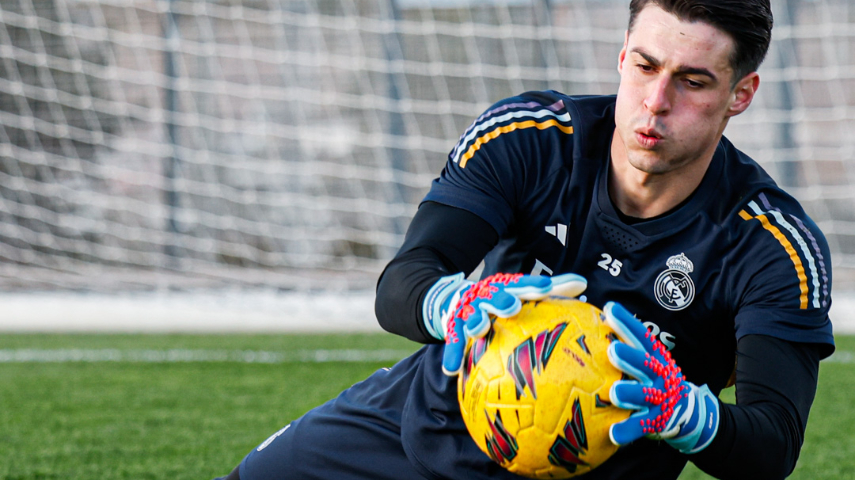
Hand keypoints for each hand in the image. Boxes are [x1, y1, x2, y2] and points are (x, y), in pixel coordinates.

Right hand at [423, 272, 586, 375]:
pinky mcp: (454, 328)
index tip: (546, 287)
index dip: (533, 286)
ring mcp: (468, 312)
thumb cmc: (500, 299)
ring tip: (478, 329)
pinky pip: (452, 343)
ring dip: (475, 323)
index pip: (522, 286)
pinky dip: (452, 355)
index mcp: (505, 289)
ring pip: (471, 317)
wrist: (455, 298)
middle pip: (494, 298)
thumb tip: (583, 283)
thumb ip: (551, 289)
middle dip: (502, 301)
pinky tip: (451, 370)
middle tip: (511, 306)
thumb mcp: (521, 291)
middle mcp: (486, 298)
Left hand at [603, 301, 719, 453]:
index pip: (642, 337)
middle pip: (645, 363)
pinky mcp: (657, 422)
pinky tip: (613, 434)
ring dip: (629, 393)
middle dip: (629, 356)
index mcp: (656, 358)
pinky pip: (640, 427)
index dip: (627, 323)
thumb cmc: (655, 380)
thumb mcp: (648, 361)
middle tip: (612, 349)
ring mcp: (660, 399)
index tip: (609, 309)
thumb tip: (595, 320)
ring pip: (644, 395)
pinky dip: (627, 431)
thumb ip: (627, 346)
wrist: (689, 413)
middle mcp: (660, 375)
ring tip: (614, 393)